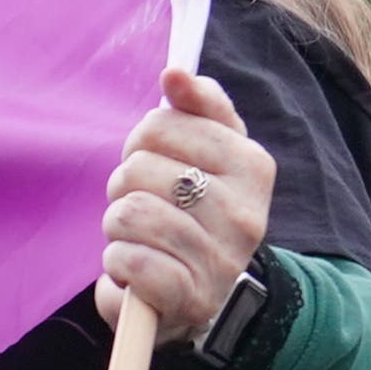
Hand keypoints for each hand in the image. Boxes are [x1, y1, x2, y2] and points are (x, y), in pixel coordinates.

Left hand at [95, 66, 273, 339]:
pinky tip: (136, 267)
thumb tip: (175, 72)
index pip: (160, 124)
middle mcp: (246, 212)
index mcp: (253, 165)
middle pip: (138, 168)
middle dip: (125, 185)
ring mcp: (222, 258)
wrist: (211, 295)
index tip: (157, 161)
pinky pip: (129, 260)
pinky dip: (118, 263)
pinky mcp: (193, 297)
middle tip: (146, 204)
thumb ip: (198, 107)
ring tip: (140, 237)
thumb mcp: (208, 155)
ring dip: (118, 226)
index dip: (141, 142)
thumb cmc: (196, 213)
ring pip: (130, 213)